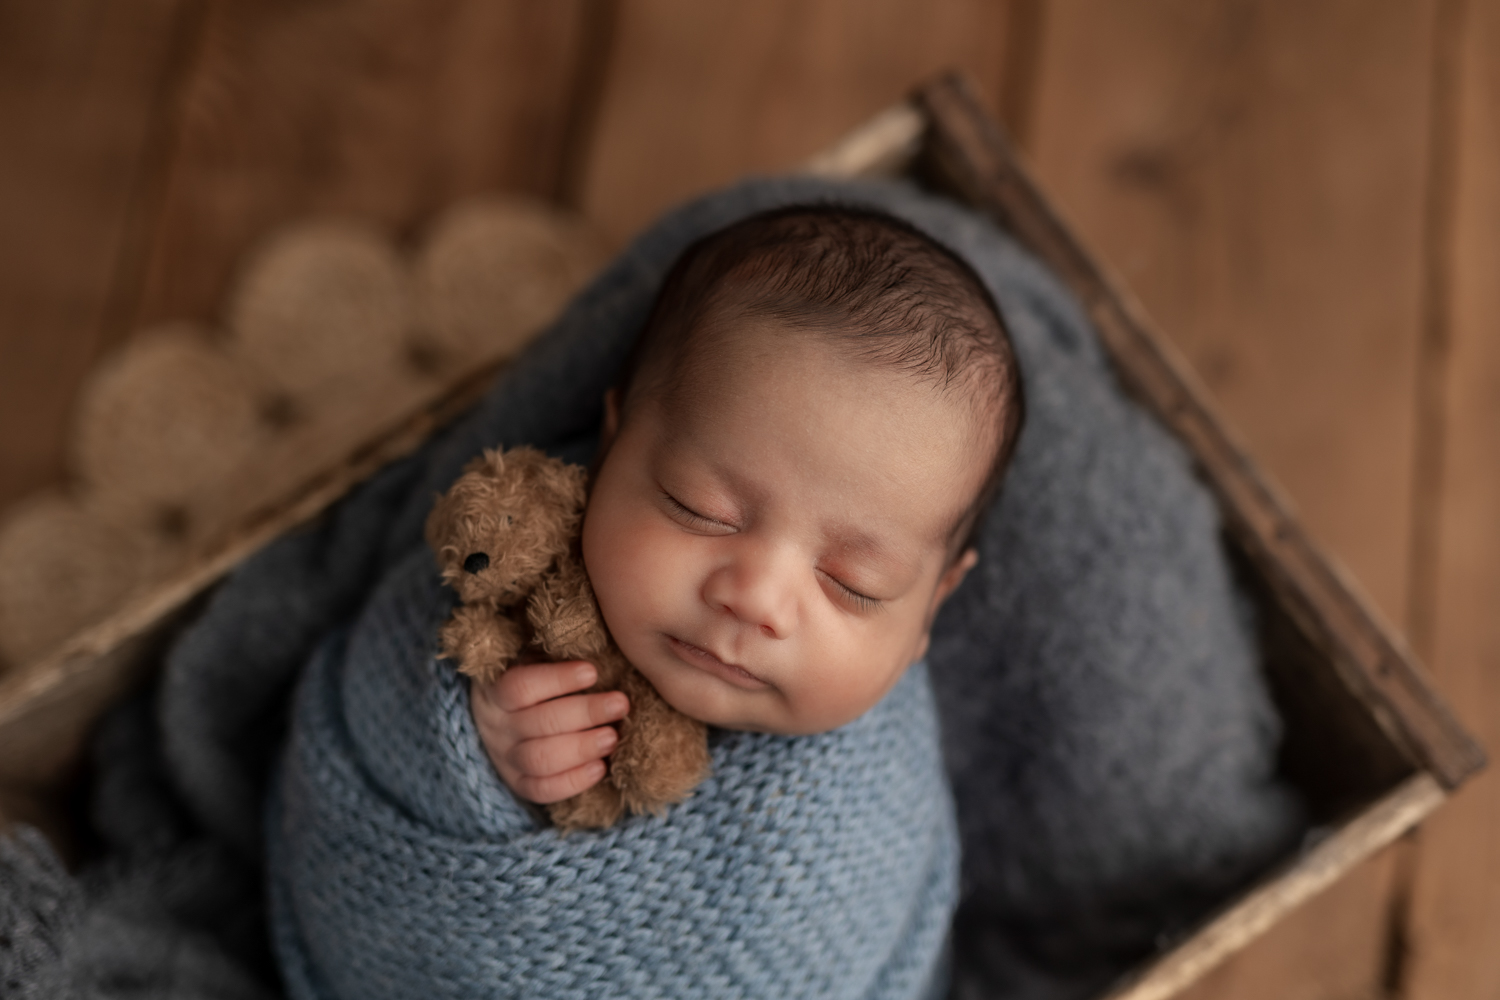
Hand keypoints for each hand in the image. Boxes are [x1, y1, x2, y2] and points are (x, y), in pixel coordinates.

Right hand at [471, 660, 629, 803]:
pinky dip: (573, 781)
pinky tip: (601, 767)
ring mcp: (505, 757)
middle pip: (539, 724)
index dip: (557, 679)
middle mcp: (497, 726)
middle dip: (585, 714)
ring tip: (614, 737)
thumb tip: (594, 639)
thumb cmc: (531, 677)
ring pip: (540, 759)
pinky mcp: (517, 783)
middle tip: (621, 704)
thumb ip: (552, 652)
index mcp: (495, 690)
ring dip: (582, 748)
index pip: (520, 686)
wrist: (500, 718)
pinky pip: (542, 790)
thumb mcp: (531, 658)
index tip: (593, 671)